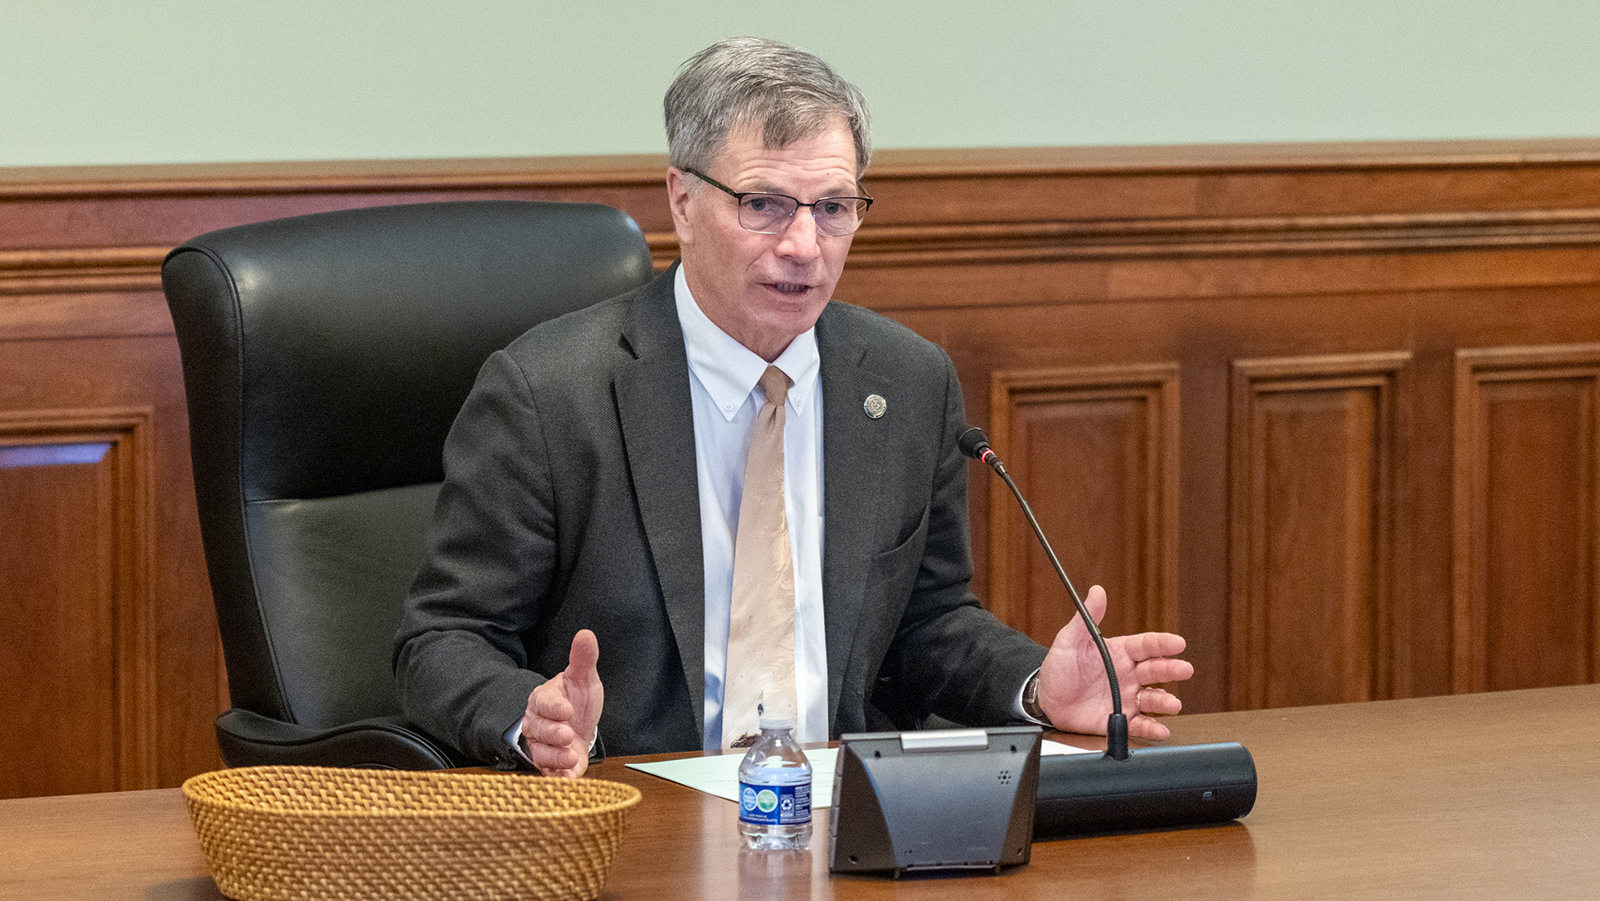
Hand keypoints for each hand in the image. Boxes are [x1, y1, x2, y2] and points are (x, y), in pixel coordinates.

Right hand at [519, 629, 603, 777]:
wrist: (576, 726)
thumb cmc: (576, 699)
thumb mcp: (583, 678)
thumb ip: (583, 659)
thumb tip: (586, 634)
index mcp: (544, 700)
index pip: (543, 702)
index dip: (553, 707)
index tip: (566, 709)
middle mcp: (538, 725)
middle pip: (539, 730)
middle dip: (552, 734)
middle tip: (566, 734)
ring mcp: (543, 747)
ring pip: (541, 754)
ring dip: (555, 757)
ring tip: (570, 757)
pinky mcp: (553, 766)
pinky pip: (551, 773)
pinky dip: (560, 777)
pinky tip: (569, 778)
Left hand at [1036, 585, 1192, 740]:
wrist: (1046, 700)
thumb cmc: (1059, 668)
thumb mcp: (1069, 640)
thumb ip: (1086, 618)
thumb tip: (1097, 591)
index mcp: (1119, 652)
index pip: (1146, 645)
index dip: (1162, 643)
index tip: (1178, 642)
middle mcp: (1128, 674)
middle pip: (1156, 670)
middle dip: (1172, 669)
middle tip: (1184, 669)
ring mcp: (1126, 697)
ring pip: (1153, 698)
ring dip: (1165, 701)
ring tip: (1172, 704)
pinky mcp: (1119, 718)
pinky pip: (1140, 724)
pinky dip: (1152, 728)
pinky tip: (1161, 730)